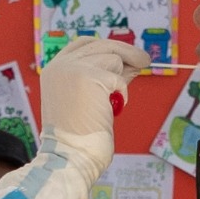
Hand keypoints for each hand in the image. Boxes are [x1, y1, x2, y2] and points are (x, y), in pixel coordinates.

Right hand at [39, 39, 146, 160]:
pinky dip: (122, 94)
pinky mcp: (91, 77)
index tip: (124, 53)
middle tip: (145, 60)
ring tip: (112, 101)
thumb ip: (104, 76)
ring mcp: (74, 69)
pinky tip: (112, 109)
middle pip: (102, 45)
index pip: (84, 44)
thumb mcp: (87, 96)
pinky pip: (119, 79)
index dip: (107, 46)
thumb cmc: (78, 135)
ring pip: (113, 59)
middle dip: (127, 52)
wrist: (69, 154)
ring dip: (120, 80)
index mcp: (54, 69)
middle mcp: (61, 65)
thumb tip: (131, 62)